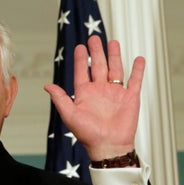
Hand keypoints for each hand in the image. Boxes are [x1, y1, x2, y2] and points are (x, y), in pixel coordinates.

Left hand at [44, 35, 144, 160]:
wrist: (108, 146)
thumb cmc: (87, 134)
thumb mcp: (70, 114)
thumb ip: (60, 98)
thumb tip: (46, 85)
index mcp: (84, 94)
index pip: (81, 71)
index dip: (80, 59)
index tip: (79, 46)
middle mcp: (99, 90)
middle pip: (98, 66)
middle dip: (96, 52)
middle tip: (94, 38)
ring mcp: (115, 93)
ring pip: (115, 69)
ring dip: (114, 56)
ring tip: (113, 42)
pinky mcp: (130, 97)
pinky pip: (135, 80)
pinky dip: (137, 70)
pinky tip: (138, 58)